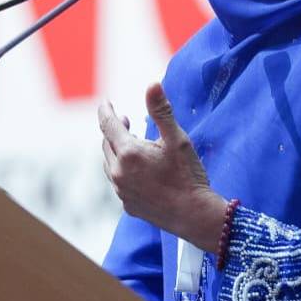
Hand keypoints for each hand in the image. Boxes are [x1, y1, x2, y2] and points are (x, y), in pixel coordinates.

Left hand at [98, 83, 226, 252]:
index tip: (105, 102)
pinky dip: (122, 170)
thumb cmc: (188, 175)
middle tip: (125, 120)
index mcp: (129, 153)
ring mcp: (122, 191)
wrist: (195, 215)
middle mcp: (119, 172)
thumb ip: (161, 111)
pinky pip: (119, 182)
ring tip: (129, 143)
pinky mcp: (128, 205)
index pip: (108, 125)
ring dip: (116, 150)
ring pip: (110, 164)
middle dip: (113, 130)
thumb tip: (152, 85)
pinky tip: (136, 170)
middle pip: (107, 144)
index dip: (106, 111)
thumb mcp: (177, 139)